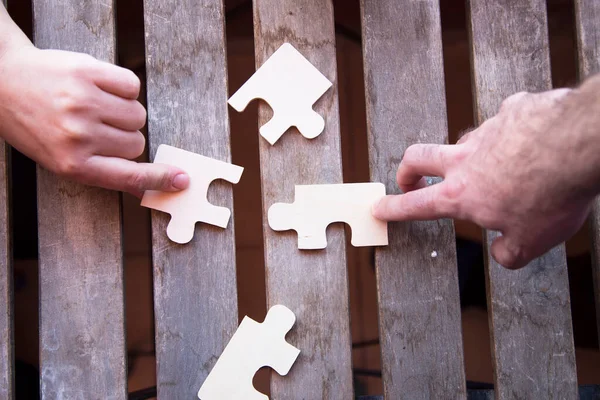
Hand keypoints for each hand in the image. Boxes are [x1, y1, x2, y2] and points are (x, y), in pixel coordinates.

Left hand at [0, 44, 188, 196]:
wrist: (1, 83)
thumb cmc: (33, 126)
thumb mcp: (61, 160)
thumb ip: (102, 170)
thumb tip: (147, 180)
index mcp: (74, 165)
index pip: (130, 177)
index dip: (159, 179)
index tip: (181, 180)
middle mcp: (80, 136)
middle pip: (137, 143)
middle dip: (125, 137)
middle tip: (98, 129)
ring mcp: (85, 103)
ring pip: (137, 115)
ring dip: (124, 112)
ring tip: (95, 106)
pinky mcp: (88, 73)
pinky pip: (132, 87)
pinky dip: (123, 88)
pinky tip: (100, 88)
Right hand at [372, 88, 599, 268]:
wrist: (579, 145)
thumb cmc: (552, 194)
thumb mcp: (531, 241)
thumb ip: (510, 252)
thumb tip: (503, 253)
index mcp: (461, 194)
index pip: (415, 204)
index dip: (393, 208)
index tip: (379, 207)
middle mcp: (466, 159)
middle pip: (418, 157)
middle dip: (407, 169)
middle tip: (409, 177)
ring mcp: (487, 131)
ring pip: (464, 140)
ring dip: (467, 154)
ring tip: (493, 166)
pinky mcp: (512, 110)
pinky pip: (505, 121)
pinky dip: (512, 133)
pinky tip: (533, 141)